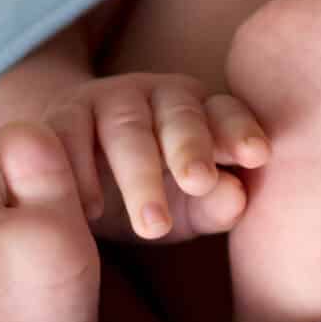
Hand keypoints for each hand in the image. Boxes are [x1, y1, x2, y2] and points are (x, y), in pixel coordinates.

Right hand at [38, 71, 271, 240]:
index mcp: (202, 111)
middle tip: (199, 181)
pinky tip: (92, 211)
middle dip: (189, 148)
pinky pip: (69, 135)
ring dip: (139, 173)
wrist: (80, 172)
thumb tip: (237, 196)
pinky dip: (78, 170)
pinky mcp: (64, 115)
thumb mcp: (189, 206)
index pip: (226, 113)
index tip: (256, 156)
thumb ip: (215, 204)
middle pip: (178, 116)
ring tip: (153, 225)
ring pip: (125, 128)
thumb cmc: (154, 191)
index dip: (239, 131)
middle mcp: (158, 96)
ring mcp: (109, 100)